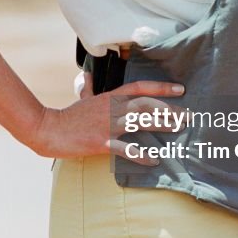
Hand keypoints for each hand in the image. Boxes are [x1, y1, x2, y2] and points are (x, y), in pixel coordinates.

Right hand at [30, 78, 185, 164]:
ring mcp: (106, 125)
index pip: (139, 87)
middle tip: (188, 115)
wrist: (48, 129)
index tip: (180, 89)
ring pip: (139, 122)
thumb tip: (86, 77)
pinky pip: (125, 149)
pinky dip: (141, 155)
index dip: (161, 87)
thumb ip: (88, 88)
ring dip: (160, 125)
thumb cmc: (68, 117)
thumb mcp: (82, 99)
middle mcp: (111, 108)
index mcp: (110, 97)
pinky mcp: (100, 142)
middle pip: (145, 105)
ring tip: (178, 129)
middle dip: (168, 109)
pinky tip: (154, 159)